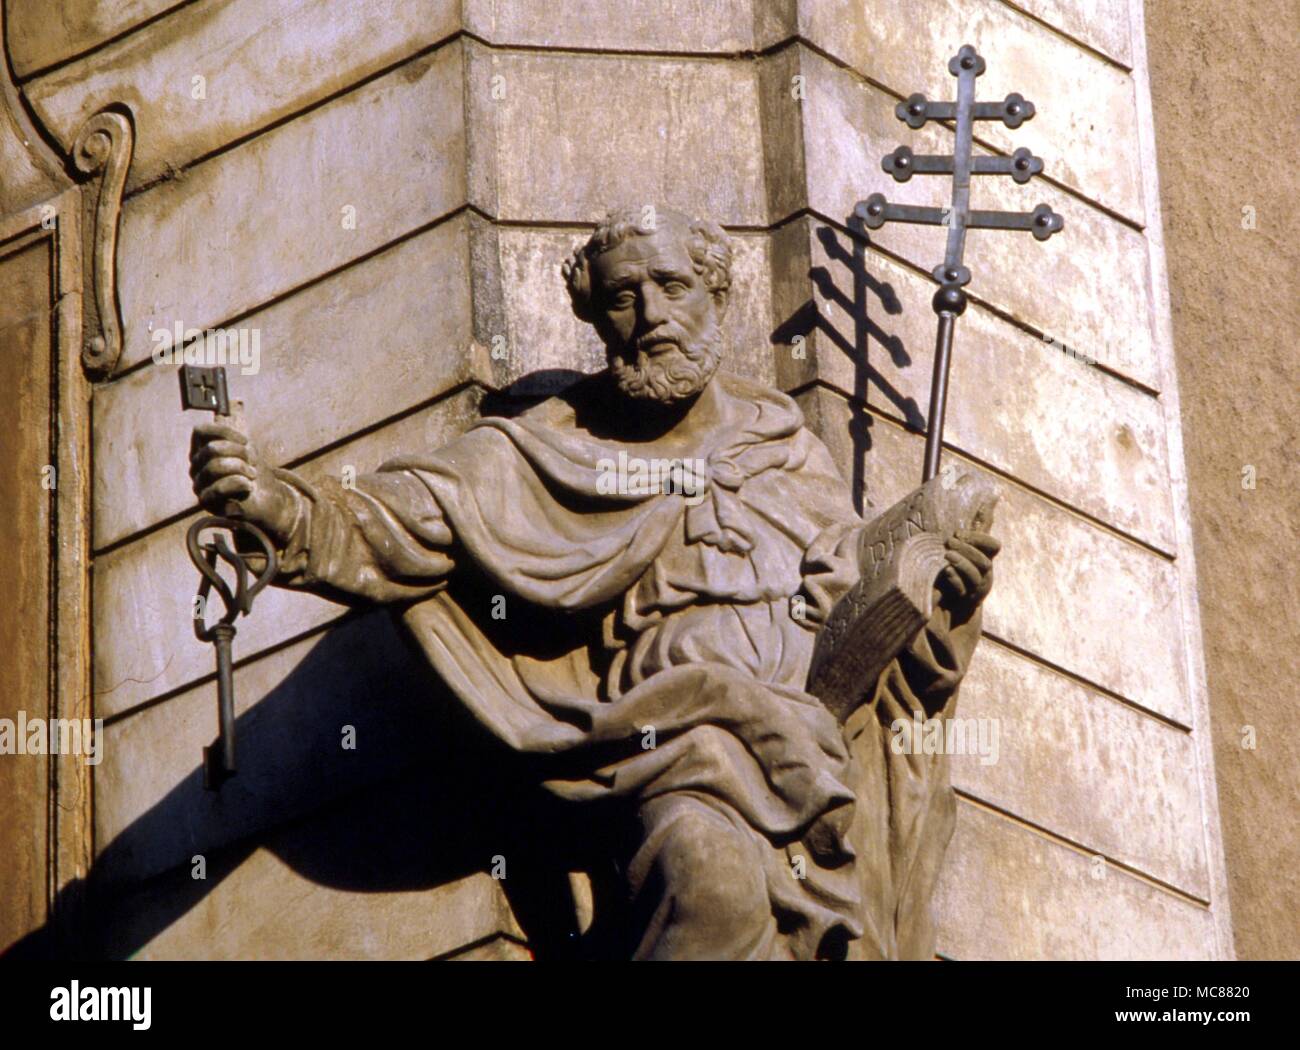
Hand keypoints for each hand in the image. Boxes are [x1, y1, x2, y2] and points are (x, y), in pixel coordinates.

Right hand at [189, 423, 297, 541]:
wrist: (266, 500)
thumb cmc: (253, 472)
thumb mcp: (247, 449)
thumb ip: (234, 435)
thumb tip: (231, 410)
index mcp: (201, 451)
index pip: (200, 432)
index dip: (224, 432)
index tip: (246, 441)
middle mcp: (195, 466)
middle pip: (212, 449)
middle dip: (240, 452)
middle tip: (254, 462)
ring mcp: (198, 484)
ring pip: (215, 466)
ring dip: (242, 468)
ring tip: (253, 475)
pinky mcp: (206, 501)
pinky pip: (219, 487)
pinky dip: (240, 484)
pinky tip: (249, 487)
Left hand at [937, 529, 999, 608]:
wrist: (954, 601)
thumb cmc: (962, 567)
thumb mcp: (970, 546)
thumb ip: (979, 526)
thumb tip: (989, 499)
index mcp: (986, 558)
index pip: (993, 546)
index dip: (979, 539)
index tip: (958, 532)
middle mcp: (985, 573)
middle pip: (984, 561)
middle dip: (967, 550)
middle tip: (949, 541)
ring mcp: (977, 587)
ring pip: (976, 576)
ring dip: (962, 563)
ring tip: (947, 555)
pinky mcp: (965, 599)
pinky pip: (963, 590)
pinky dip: (955, 579)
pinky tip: (946, 571)